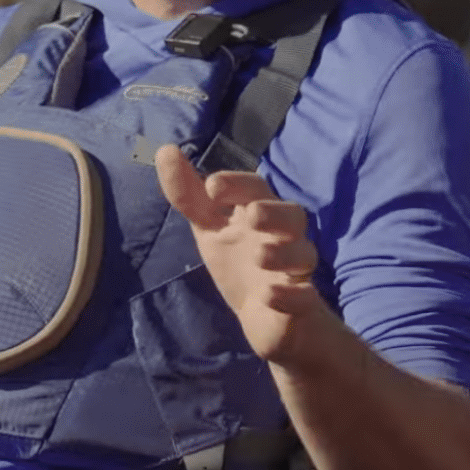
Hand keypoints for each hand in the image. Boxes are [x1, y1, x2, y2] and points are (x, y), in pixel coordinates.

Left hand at [154, 144, 326, 363]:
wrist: (267, 320)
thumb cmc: (240, 264)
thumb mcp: (210, 229)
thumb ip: (189, 195)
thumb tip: (165, 150)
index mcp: (261, 215)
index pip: (256, 189)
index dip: (237, 185)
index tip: (211, 186)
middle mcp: (283, 238)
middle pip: (292, 217)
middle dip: (274, 214)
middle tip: (252, 215)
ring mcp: (295, 272)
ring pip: (304, 256)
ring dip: (283, 254)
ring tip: (260, 257)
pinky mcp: (302, 304)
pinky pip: (304, 298)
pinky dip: (291, 296)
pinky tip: (270, 296)